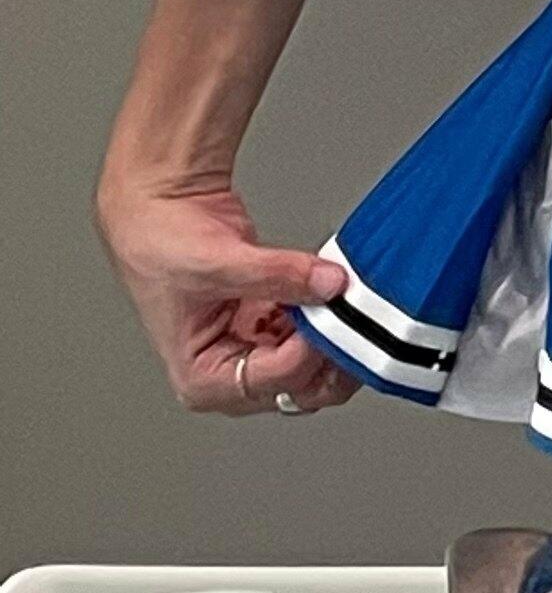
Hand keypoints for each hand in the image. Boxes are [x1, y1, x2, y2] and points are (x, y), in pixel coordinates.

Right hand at [94, 166, 362, 417]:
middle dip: (328, 355)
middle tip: (351, 317)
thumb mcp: (218, 262)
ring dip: (332, 333)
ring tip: (346, 299)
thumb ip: (277, 274)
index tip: (329, 316)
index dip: (306, 352)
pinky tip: (332, 288)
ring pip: (310, 362)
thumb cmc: (160, 244)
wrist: (159, 204)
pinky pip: (309, 327)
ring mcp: (252, 344)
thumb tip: (328, 283)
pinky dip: (325, 311)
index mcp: (201, 378)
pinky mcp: (269, 318)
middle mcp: (228, 370)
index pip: (271, 381)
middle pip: (297, 388)